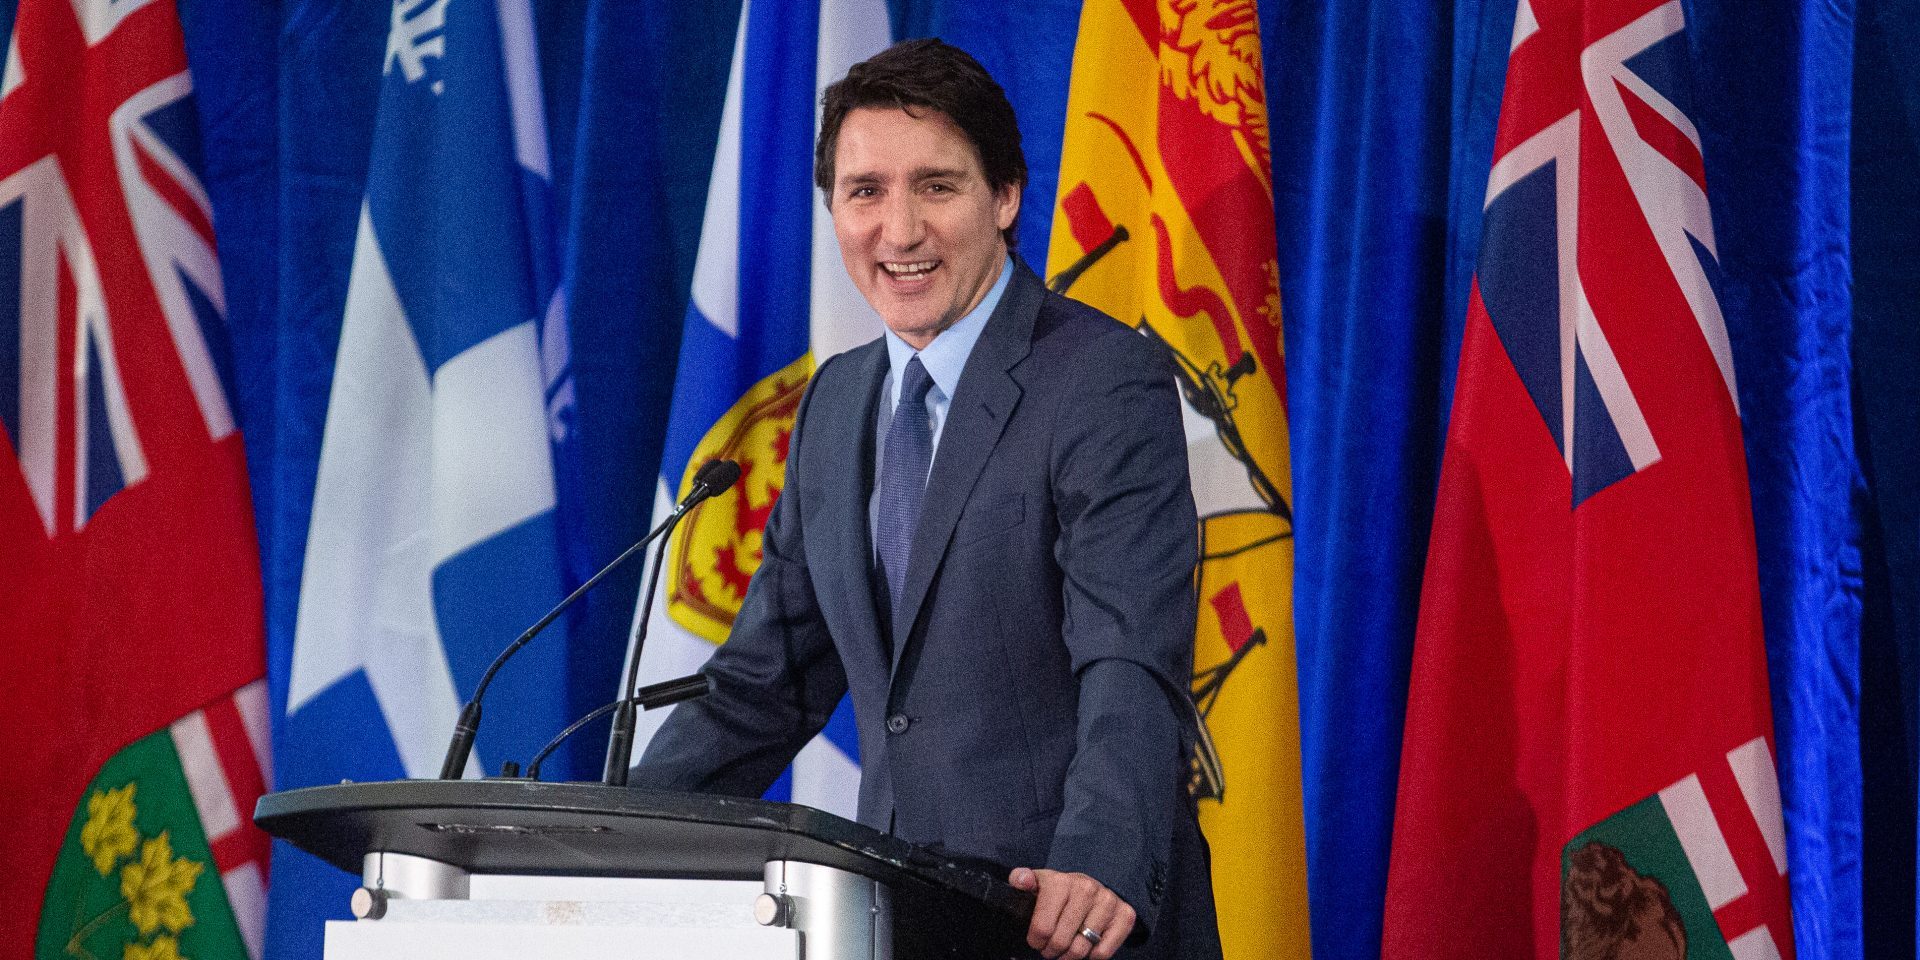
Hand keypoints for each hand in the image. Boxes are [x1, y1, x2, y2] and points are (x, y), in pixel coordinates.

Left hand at [1008, 867, 1135, 959]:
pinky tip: (1086, 944)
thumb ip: (1021, 880)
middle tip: (1051, 947)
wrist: (1091, 887)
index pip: (1042, 929)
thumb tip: (1020, 880)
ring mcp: (1108, 901)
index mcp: (1061, 882)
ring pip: (1081, 950)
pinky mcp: (1125, 915)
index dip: (1036, 941)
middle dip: (1051, 951)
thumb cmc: (1059, 892)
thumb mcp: (1038, 883)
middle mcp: (1086, 889)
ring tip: (1066, 947)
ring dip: (1070, 956)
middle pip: (1061, 942)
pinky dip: (1092, 956)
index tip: (1037, 940)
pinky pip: (1103, 953)